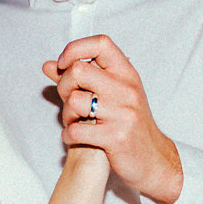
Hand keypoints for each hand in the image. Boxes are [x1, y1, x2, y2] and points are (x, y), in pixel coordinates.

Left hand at [46, 35, 182, 203]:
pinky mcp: (115, 138)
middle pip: (79, 70)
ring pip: (74, 101)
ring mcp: (122, 113)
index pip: (100, 44)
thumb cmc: (129, 124)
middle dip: (64, 85)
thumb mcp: (110, 94)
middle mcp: (127, 90)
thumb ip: (79, 79)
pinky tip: (75, 137)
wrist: (154, 159)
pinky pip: (75, 130)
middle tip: (68, 99)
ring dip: (65, 114)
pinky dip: (68, 135)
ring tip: (73, 120)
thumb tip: (49, 65)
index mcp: (127, 74)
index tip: (64, 63)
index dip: (75, 49)